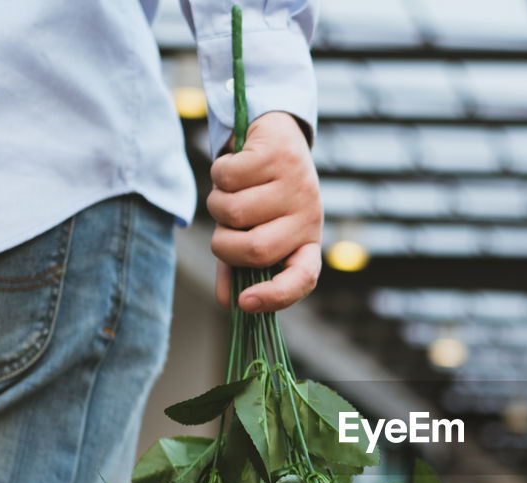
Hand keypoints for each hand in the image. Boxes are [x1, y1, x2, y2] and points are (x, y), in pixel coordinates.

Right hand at [207, 111, 322, 312]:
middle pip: (257, 250)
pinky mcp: (280, 155)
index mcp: (307, 243)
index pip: (303, 279)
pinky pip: (227, 177)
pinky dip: (218, 172)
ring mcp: (297, 185)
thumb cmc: (261, 195)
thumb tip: (227, 302)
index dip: (276, 296)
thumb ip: (241, 266)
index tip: (245, 302)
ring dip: (217, 203)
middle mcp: (309, 216)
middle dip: (224, 243)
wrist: (274, 136)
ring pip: (233, 212)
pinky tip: (234, 165)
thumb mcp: (254, 231)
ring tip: (231, 191)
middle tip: (225, 227)